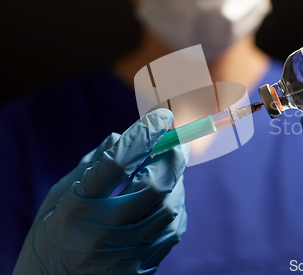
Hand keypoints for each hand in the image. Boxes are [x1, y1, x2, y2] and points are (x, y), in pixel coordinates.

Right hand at [14, 109, 188, 274]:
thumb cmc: (51, 236)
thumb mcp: (59, 197)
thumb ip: (91, 166)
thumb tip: (122, 135)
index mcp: (77, 207)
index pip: (118, 162)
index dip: (144, 134)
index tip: (162, 116)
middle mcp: (102, 232)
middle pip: (155, 186)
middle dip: (173, 158)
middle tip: (176, 144)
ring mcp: (123, 254)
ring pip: (170, 208)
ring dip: (177, 182)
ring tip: (170, 171)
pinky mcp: (139, 270)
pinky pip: (172, 232)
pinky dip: (176, 208)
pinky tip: (168, 198)